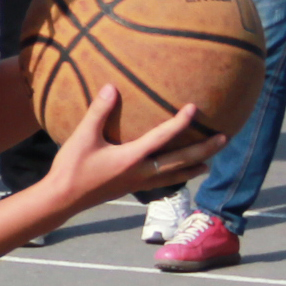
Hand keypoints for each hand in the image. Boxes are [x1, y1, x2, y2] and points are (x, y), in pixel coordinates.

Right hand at [45, 86, 224, 215]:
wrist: (62, 199)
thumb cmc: (71, 167)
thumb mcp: (82, 137)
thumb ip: (98, 111)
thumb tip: (111, 87)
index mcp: (131, 158)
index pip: (163, 138)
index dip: (180, 122)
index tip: (194, 108)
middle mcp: (140, 173)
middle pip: (179, 161)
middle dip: (203, 150)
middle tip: (224, 139)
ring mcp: (137, 183)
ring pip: (173, 176)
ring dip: (193, 168)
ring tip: (208, 164)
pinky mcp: (130, 188)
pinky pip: (160, 183)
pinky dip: (174, 178)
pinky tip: (176, 176)